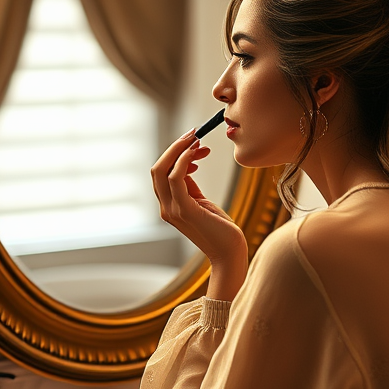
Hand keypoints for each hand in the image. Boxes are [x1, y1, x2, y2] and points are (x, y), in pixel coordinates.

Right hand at [150, 129, 248, 281]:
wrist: (230, 253)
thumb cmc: (221, 229)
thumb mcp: (201, 203)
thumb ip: (190, 187)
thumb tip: (188, 165)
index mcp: (169, 206)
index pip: (161, 173)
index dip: (174, 153)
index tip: (193, 142)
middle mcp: (166, 208)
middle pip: (158, 168)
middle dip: (175, 147)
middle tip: (194, 135)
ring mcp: (173, 210)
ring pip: (163, 170)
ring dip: (180, 150)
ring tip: (200, 143)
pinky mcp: (185, 210)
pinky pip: (176, 178)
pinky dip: (184, 160)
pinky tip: (197, 153)